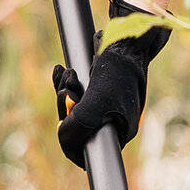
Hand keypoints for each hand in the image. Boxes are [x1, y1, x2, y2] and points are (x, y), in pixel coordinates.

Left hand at [54, 0, 169, 168]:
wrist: (128, 39)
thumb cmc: (118, 71)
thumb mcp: (95, 102)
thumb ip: (77, 125)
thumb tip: (63, 137)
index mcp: (119, 131)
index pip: (87, 150)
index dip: (71, 139)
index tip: (66, 121)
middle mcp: (112, 120)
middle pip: (76, 127)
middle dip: (66, 106)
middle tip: (69, 87)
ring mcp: (105, 104)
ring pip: (73, 107)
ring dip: (65, 89)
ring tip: (68, 73)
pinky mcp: (99, 87)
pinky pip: (76, 91)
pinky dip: (66, 81)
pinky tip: (60, 69)